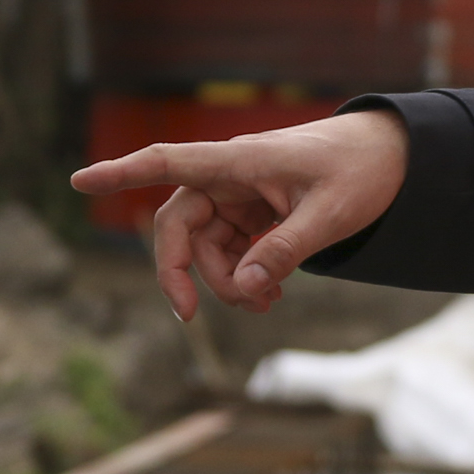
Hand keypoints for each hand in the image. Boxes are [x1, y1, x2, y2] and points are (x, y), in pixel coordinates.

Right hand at [70, 108, 411, 321]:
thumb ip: (285, 251)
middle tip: (191, 316)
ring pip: (206, 247)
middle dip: (183, 272)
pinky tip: (271, 294)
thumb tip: (245, 289)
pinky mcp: (254, 212)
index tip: (79, 181)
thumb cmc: (361, 170)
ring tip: (267, 305)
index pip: (168, 162)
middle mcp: (230, 175)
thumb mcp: (330, 214)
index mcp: (240, 160)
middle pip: (179, 225)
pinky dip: (244, 276)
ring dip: (225, 282)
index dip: (122, 172)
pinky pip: (231, 250)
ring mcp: (240, 195)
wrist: (394, 157)